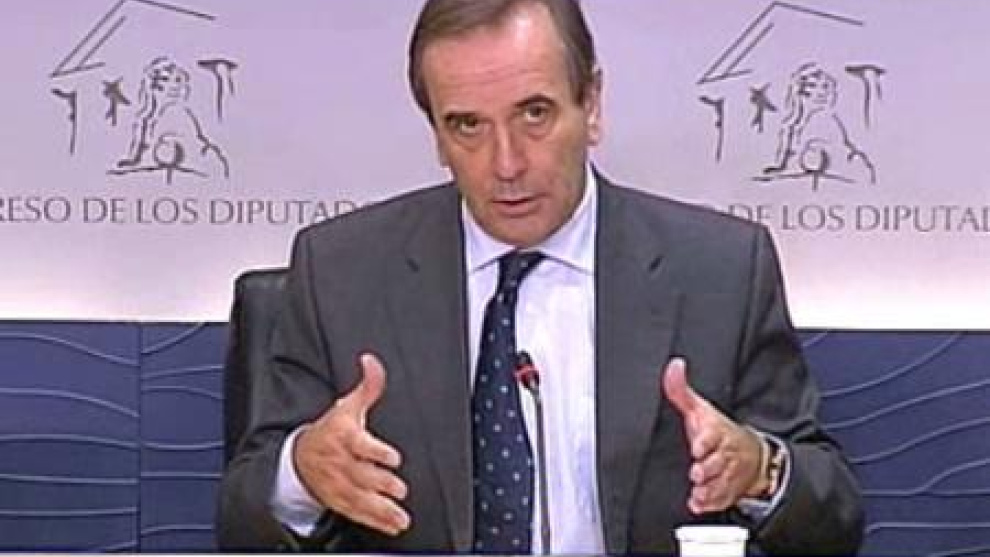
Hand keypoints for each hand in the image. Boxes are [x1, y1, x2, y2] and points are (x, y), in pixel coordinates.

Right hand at [294, 353, 409, 535]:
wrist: (298, 458)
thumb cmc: (331, 430)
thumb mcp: (347, 406)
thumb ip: (367, 386)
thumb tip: (372, 361)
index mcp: (343, 437)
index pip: (359, 444)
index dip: (376, 452)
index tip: (393, 457)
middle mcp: (341, 463)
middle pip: (361, 474)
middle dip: (380, 483)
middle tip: (399, 488)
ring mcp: (340, 485)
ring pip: (360, 499)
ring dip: (381, 509)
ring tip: (401, 516)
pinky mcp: (341, 502)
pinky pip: (358, 513)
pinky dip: (376, 521)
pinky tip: (394, 524)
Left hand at [662, 357, 766, 513]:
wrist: (751, 456)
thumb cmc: (718, 432)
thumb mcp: (700, 410)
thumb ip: (680, 391)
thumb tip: (673, 367)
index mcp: (716, 432)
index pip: (713, 435)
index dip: (705, 442)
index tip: (697, 447)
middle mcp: (723, 454)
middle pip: (717, 462)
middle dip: (707, 468)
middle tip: (697, 472)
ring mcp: (726, 474)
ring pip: (720, 483)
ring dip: (709, 488)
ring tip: (698, 492)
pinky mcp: (726, 492)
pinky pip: (721, 499)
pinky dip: (710, 503)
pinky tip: (699, 504)